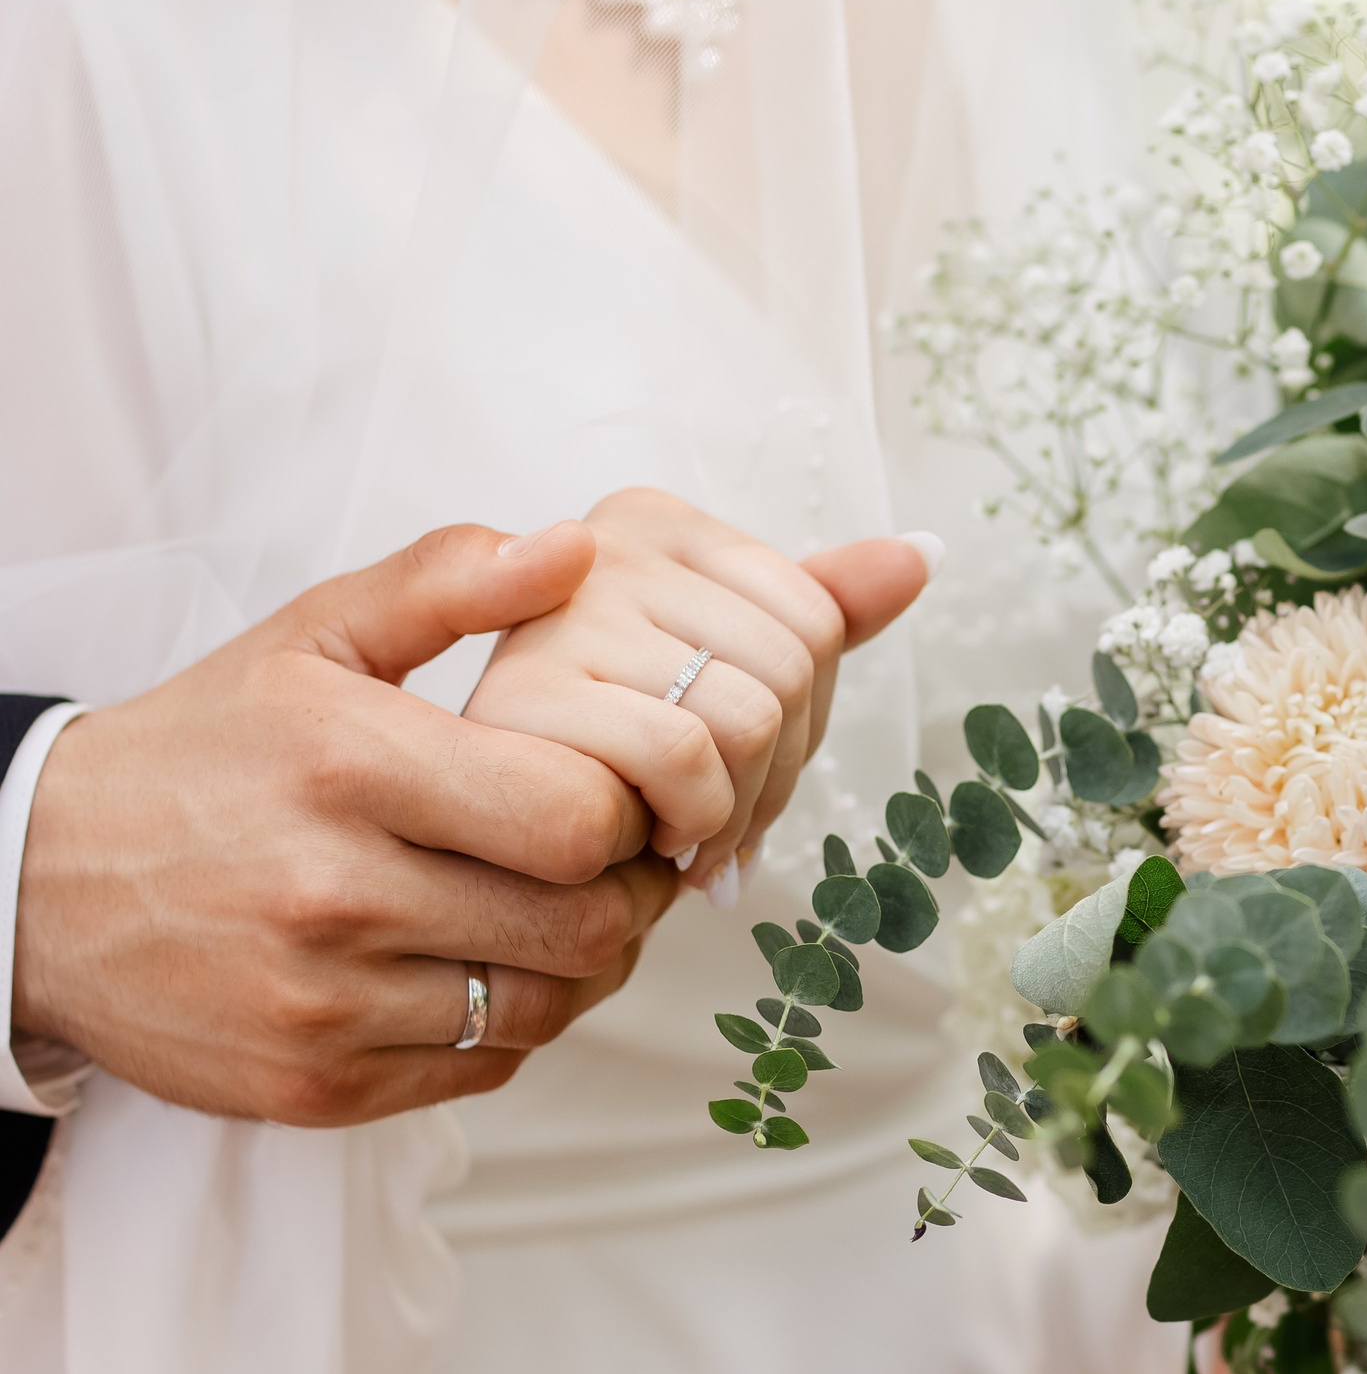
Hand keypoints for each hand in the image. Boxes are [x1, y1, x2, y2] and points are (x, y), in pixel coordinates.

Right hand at [11, 524, 677, 1124]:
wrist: (35, 881)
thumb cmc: (205, 750)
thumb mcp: (311, 636)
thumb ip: (448, 584)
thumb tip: (577, 549)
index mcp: (349, 766)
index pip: (577, 817)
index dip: (629, 809)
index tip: (622, 793)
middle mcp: (332, 893)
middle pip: (580, 922)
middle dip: (627, 892)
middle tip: (620, 862)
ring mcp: (320, 1003)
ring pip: (548, 1006)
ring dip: (586, 964)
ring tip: (567, 910)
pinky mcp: (312, 1086)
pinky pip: (484, 1067)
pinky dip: (516, 1022)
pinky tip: (494, 965)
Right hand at [460, 488, 935, 901]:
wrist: (438, 834)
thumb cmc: (586, 751)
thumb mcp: (698, 668)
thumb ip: (809, 608)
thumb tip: (921, 554)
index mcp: (647, 524)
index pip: (818, 622)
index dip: (804, 724)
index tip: (748, 771)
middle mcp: (599, 544)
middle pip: (790, 674)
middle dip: (769, 782)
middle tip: (714, 828)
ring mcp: (555, 613)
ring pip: (739, 728)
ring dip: (723, 818)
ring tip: (672, 837)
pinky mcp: (518, 696)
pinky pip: (669, 766)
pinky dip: (676, 830)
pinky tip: (634, 848)